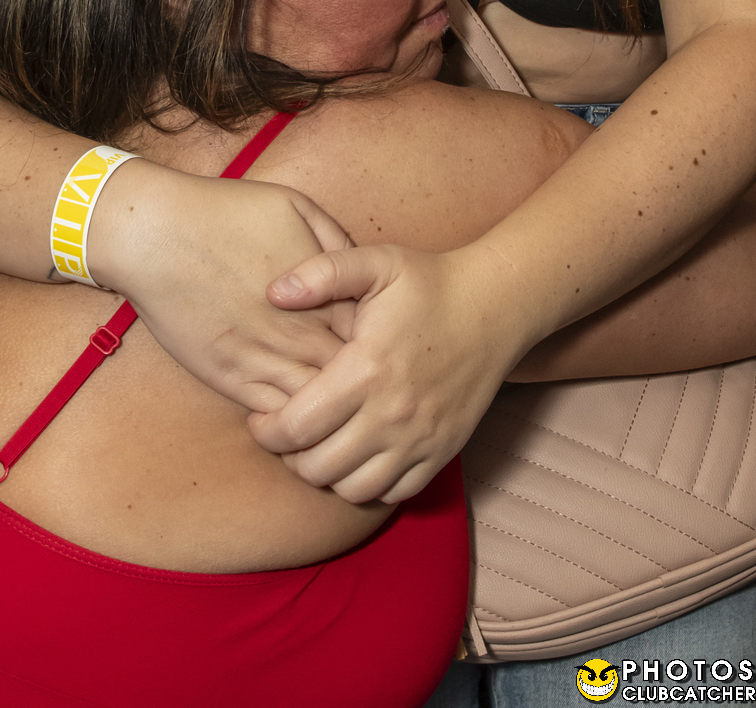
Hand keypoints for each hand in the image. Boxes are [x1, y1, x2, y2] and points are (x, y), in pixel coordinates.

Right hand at [92, 161, 356, 411]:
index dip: (382, 346)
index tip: (381, 346)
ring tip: (343, 417)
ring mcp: (267, 362)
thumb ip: (336, 240)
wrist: (158, 234)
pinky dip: (294, 428)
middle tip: (371, 391)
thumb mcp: (295, 206)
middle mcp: (302, 335)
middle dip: (366, 390)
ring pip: (318, 410)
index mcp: (324, 294)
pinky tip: (302, 424)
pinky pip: (276, 419)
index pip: (374, 338)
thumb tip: (360, 267)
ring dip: (334, 417)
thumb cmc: (225, 212)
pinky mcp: (233, 380)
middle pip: (354, 381)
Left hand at [251, 241, 535, 503]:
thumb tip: (273, 292)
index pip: (296, 427)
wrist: (495, 306)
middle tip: (284, 432)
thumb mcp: (376, 262)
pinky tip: (356, 455)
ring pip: (352, 489)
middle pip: (317, 467)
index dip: (265, 430)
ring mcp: (420, 439)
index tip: (259, 417)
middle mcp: (393, 414)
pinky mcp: (442, 452)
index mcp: (367, 370)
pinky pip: (393, 493)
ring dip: (326, 474)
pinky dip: (367, 485)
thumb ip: (322, 272)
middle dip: (289, 455)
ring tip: (317, 446)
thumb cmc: (429, 282)